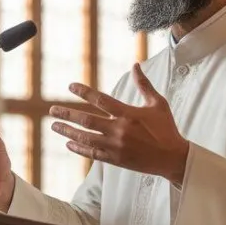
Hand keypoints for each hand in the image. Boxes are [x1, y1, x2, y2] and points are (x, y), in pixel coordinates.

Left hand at [49, 63, 189, 183]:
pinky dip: (79, 148)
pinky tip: (69, 143)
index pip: (101, 100)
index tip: (70, 86)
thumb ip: (144, 85)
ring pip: (86, 137)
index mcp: (129, 113)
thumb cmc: (166, 129)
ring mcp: (116, 146)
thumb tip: (135, 65)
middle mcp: (119, 129)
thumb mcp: (158, 104)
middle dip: (67, 114)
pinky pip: (92, 153)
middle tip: (52, 111)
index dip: (84, 92)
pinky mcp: (116, 159)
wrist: (173, 158)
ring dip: (68, 131)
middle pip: (86, 120)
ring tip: (54, 126)